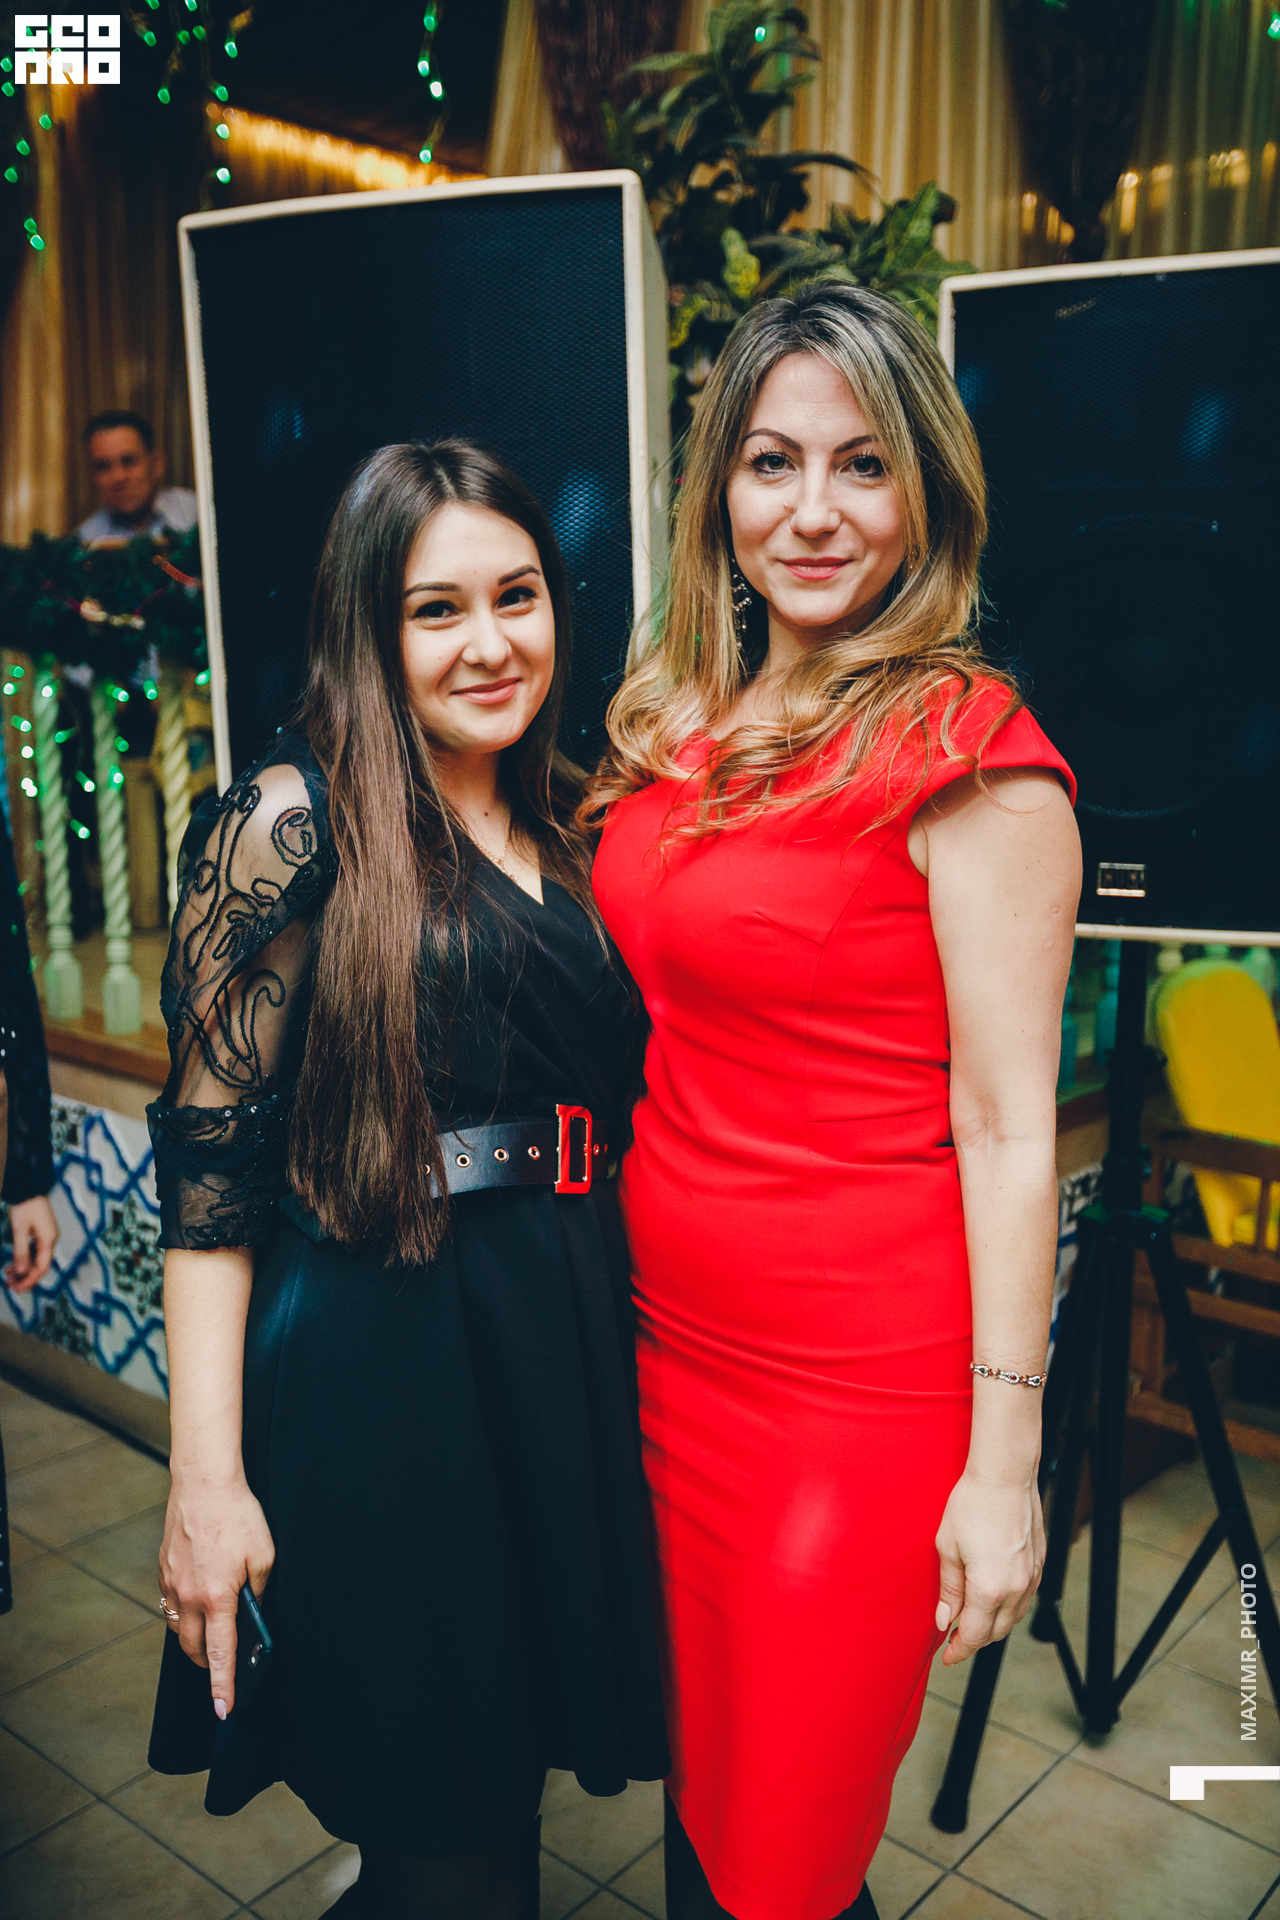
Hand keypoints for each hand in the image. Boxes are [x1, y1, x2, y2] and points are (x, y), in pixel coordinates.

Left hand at [5, 1195, 57, 1291]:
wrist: (29, 1186)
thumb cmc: (25, 1206)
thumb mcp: (19, 1230)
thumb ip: (21, 1252)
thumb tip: (22, 1273)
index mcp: (49, 1240)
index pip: (41, 1267)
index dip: (29, 1280)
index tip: (17, 1289)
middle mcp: (50, 1239)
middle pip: (40, 1265)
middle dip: (25, 1277)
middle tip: (10, 1286)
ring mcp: (46, 1236)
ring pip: (36, 1259)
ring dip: (23, 1269)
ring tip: (8, 1276)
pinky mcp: (40, 1232)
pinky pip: (34, 1251)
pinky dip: (23, 1259)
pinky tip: (13, 1264)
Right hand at [159, 1473, 274, 1716]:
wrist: (204, 1483)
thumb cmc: (238, 1515)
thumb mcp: (264, 1555)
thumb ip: (260, 1590)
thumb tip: (254, 1612)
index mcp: (218, 1597)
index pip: (220, 1654)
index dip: (223, 1685)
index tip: (224, 1710)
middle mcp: (189, 1597)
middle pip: (192, 1648)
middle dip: (207, 1664)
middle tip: (221, 1667)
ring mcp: (172, 1584)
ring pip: (178, 1627)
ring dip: (193, 1638)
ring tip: (211, 1633)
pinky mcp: (163, 1570)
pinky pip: (171, 1604)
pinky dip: (183, 1611)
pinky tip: (198, 1599)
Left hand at [934, 1470, 1044, 1666]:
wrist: (1005, 1476)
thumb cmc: (972, 1505)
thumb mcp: (948, 1548)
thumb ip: (948, 1589)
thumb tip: (945, 1619)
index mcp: (989, 1589)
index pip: (975, 1636)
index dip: (959, 1650)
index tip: (947, 1656)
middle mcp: (1016, 1589)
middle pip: (996, 1632)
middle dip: (975, 1640)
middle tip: (955, 1638)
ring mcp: (1032, 1577)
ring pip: (1013, 1618)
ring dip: (993, 1624)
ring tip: (972, 1618)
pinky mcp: (1039, 1564)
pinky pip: (1025, 1598)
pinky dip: (1008, 1606)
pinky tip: (994, 1597)